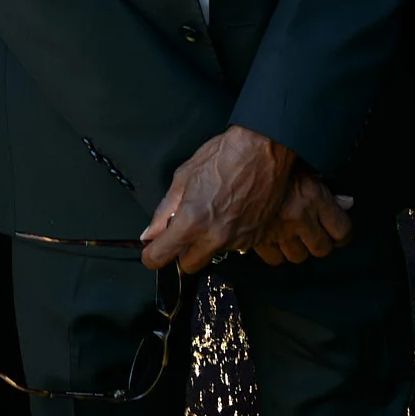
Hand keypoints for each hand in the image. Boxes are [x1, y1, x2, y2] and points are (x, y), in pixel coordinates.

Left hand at [141, 126, 294, 273]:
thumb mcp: (183, 177)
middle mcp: (214, 237)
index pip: (160, 257)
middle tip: (185, 231)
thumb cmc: (224, 156)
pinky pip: (234, 247)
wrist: (263, 149)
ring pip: (213, 255)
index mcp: (192, 221)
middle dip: (182, 252)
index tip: (152, 251)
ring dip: (208, 243)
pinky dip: (229, 236)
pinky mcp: (255, 238)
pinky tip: (231, 213)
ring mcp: (237, 240)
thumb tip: (151, 233)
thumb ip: (164, 210)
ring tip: (215, 213)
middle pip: (188, 265)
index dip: (151, 255)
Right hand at [246, 169, 355, 265]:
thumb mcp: (305, 168)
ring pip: (299, 256)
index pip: (342, 230)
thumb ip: (327, 190)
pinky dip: (276, 252)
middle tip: (313, 234)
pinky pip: (275, 258)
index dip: (342, 234)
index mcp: (314, 196)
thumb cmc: (271, 161)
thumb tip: (347, 203)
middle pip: (322, 248)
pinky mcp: (257, 238)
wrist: (238, 162)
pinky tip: (274, 239)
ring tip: (291, 235)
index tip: (338, 234)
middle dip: (319, 242)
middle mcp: (299, 215)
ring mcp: (278, 229)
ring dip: (297, 248)